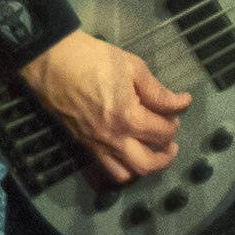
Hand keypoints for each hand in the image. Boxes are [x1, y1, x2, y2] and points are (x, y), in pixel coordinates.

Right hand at [24, 27, 187, 186]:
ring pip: (124, 174)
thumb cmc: (94, 60)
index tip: (180, 105)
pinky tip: (129, 149)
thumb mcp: (134, 69)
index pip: (163, 132)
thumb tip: (182, 103)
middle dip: (165, 156)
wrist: (51, 61)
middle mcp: (112, 139)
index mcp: (128, 119)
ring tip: (151, 149)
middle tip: (171, 142)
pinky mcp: (82, 143)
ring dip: (142, 166)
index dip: (175, 120)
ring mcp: (95, 144)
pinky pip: (104, 166)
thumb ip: (159, 92)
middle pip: (147, 165)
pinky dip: (121, 165)